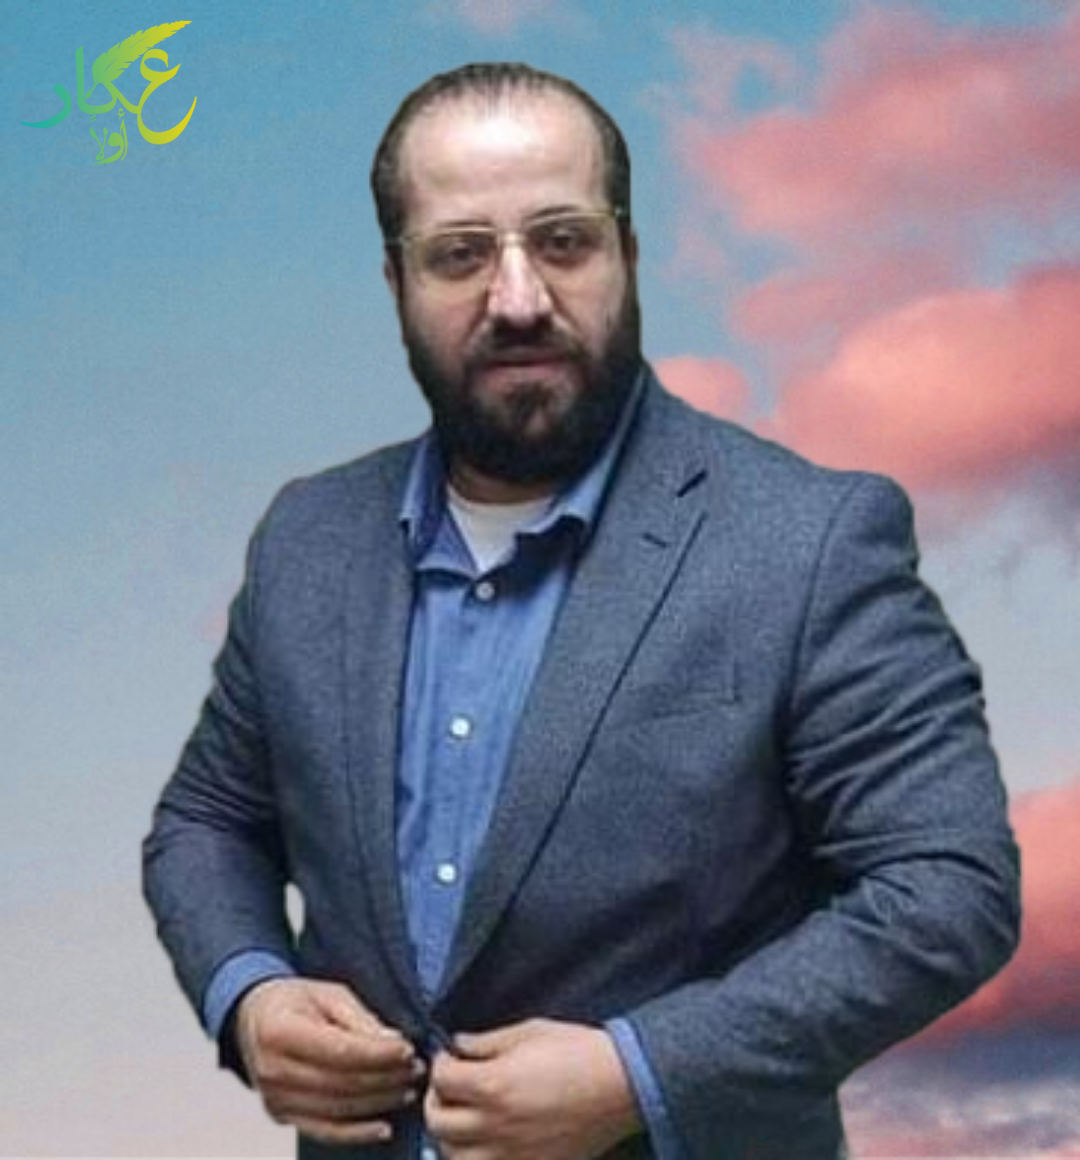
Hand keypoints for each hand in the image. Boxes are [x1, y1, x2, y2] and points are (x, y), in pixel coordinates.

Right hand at [235, 977, 422, 1145]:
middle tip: (416, 1068)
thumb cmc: (295, 1001)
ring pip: (337, 1109)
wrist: (254, 1018)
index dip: (378, 1054)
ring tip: (407, 1089)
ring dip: (378, 1102)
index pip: (339, 1050)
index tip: (407, 1049)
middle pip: (341, 1083)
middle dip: (385, 1077)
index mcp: (280, 1031)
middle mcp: (273, 1070)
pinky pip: (324, 1131)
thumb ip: (360, 1019)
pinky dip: (356, 1134)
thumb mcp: (329, 994)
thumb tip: (393, 1043)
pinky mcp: (282, 1116)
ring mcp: (275, 1099)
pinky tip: (384, 1128)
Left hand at [425, 1017, 641, 1159]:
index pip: (441, 1078)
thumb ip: (486, 1042)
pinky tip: (487, 1144)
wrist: (621, 1084)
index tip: (451, 1057)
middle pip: (438, 1122)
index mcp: (493, 1084)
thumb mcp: (529, 1032)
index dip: (441, 1063)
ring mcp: (511, 1155)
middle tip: (452, 1088)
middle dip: (438, 1100)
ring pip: (455, 1158)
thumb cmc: (578, 1051)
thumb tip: (457, 1046)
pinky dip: (478, 1159)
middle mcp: (496, 1125)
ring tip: (466, 1120)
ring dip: (452, 1138)